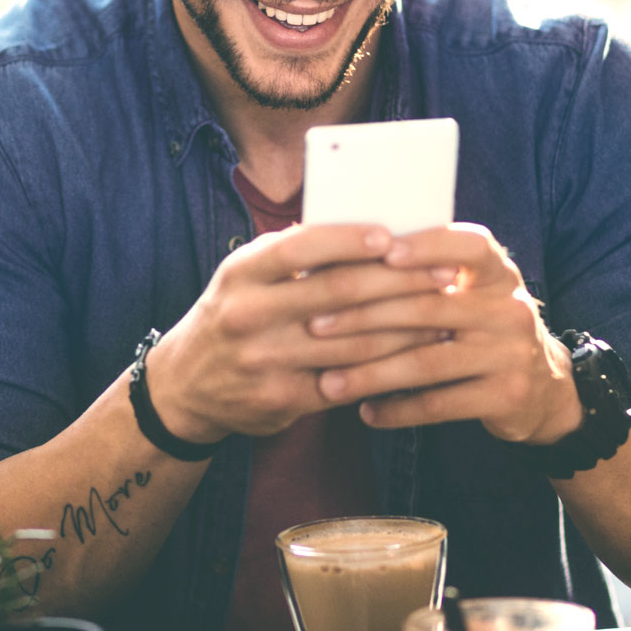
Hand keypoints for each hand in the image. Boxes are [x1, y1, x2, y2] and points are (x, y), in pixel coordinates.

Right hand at [144, 224, 457, 441]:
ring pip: (352, 342)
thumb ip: (293, 256)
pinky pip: (346, 381)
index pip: (300, 247)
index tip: (392, 235)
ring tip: (444, 314)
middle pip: (338, 293)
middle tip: (444, 274)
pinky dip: (386, 368)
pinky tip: (416, 357)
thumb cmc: (234, 314)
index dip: (348, 240)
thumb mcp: (245, 276)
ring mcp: (264, 360)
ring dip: (407, 328)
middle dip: (399, 282)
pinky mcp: (281, 399)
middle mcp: (249, 314)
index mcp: (242, 272)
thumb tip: (369, 230)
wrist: (185, 385)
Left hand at [313, 224, 584, 444]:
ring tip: (329, 382)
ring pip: (427, 362)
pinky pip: (440, 404)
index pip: (467, 246)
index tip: (381, 252)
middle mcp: (509, 308)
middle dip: (364, 317)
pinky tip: (367, 413)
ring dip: (372, 373)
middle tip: (315, 326)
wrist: (543, 387)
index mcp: (497, 273)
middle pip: (428, 308)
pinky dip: (398, 409)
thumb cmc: (481, 327)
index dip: (426, 246)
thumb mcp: (473, 293)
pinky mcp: (506, 396)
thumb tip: (346, 255)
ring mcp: (511, 354)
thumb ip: (428, 276)